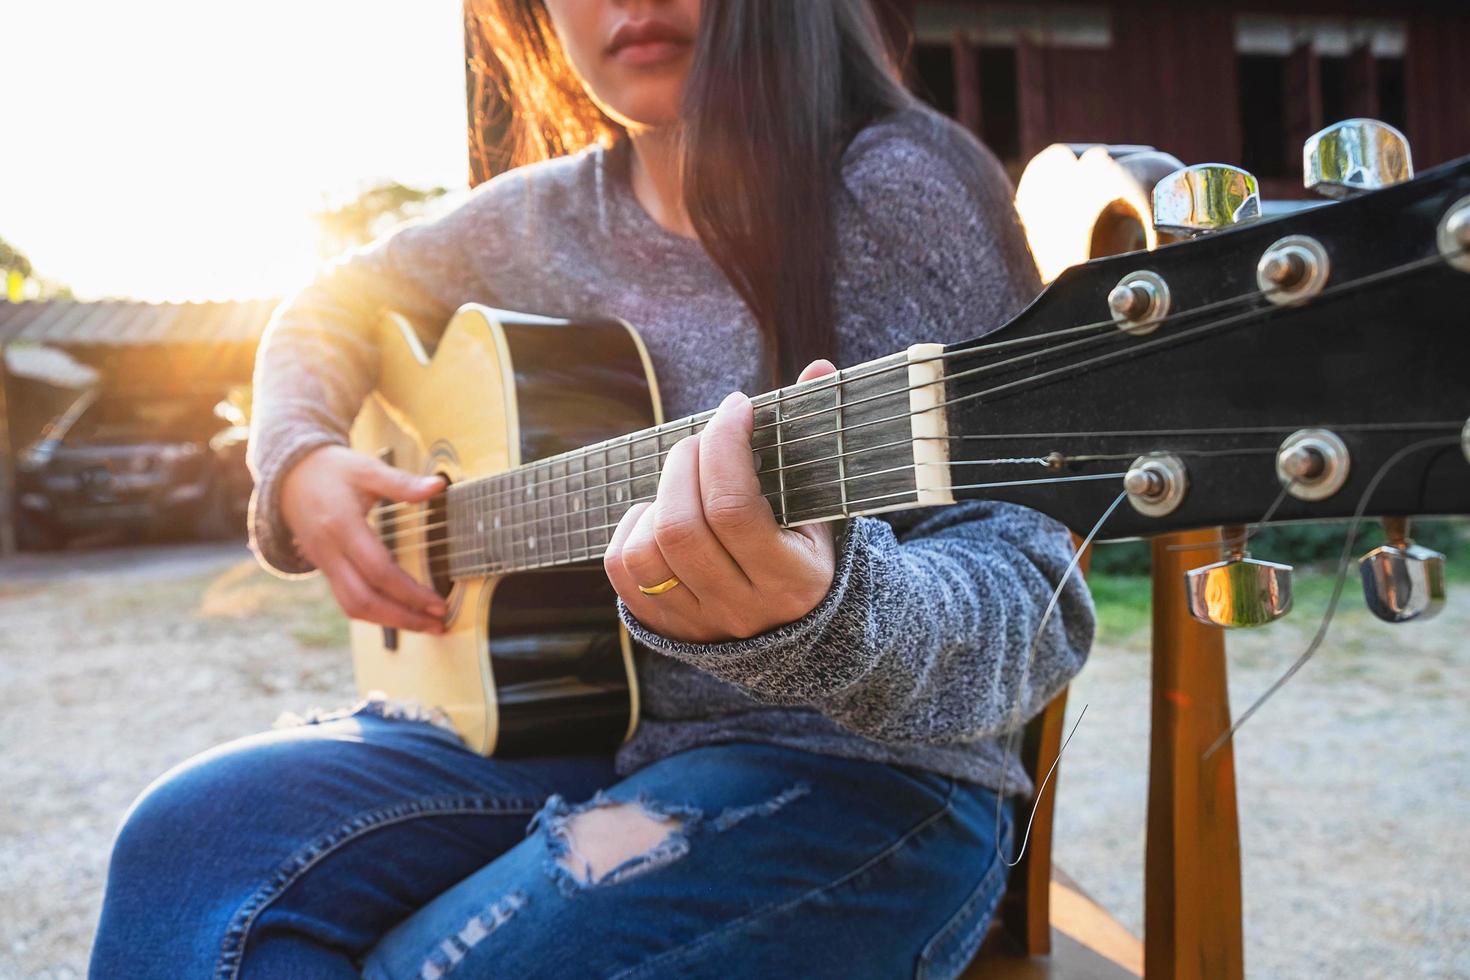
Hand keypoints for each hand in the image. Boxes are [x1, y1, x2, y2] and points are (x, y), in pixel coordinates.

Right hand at [280, 445, 446, 632]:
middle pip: (364, 600)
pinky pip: (348, 600)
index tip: (439, 604)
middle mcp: (330, 552)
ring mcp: (324, 564)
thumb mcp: (366, 468)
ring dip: (389, 622)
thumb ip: (401, 482)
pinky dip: (375, 613)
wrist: (289, 475)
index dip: (410, 592)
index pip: (378, 571)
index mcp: (342, 526)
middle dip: (402, 618)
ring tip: (424, 625)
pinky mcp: (325, 569)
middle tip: (438, 625)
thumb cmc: (332, 469)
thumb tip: (438, 486)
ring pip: (353, 607)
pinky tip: (400, 614)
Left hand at [604, 360, 839, 642]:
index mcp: (792, 580)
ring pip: (647, 550)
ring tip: (683, 480)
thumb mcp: (821, 507)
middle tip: (701, 439)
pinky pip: (622, 569)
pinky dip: (632, 528)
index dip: (725, 447)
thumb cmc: (807, 552)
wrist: (798, 634)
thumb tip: (818, 368)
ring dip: (657, 497)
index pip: (734, 508)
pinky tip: (658, 514)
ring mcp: (699, 620)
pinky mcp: (665, 626)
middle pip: (683, 526)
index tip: (736, 407)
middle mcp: (742, 607)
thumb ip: (817, 441)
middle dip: (685, 463)